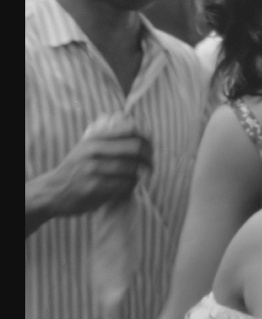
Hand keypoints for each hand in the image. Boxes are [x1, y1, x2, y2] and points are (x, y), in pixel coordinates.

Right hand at [34, 115, 151, 216]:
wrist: (52, 191)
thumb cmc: (76, 168)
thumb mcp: (87, 147)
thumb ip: (108, 139)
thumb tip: (137, 127)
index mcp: (94, 138)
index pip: (130, 130)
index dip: (146, 139)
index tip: (150, 147)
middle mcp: (93, 150)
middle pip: (135, 148)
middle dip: (149, 158)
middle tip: (151, 165)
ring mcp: (93, 169)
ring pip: (132, 169)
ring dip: (141, 175)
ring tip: (141, 177)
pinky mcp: (94, 187)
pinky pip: (124, 186)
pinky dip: (131, 187)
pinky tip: (129, 187)